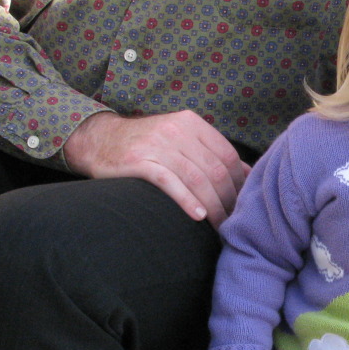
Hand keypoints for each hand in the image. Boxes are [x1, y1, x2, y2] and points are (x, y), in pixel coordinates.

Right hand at [63, 110, 250, 226]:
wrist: (99, 140)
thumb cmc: (147, 144)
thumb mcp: (181, 138)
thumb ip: (211, 151)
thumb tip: (249, 172)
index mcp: (191, 123)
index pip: (227, 155)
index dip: (240, 182)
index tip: (244, 204)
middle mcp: (176, 130)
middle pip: (214, 169)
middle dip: (228, 199)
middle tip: (234, 221)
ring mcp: (157, 144)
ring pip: (196, 178)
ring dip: (212, 206)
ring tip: (219, 226)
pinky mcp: (138, 161)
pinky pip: (170, 182)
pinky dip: (187, 201)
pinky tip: (198, 217)